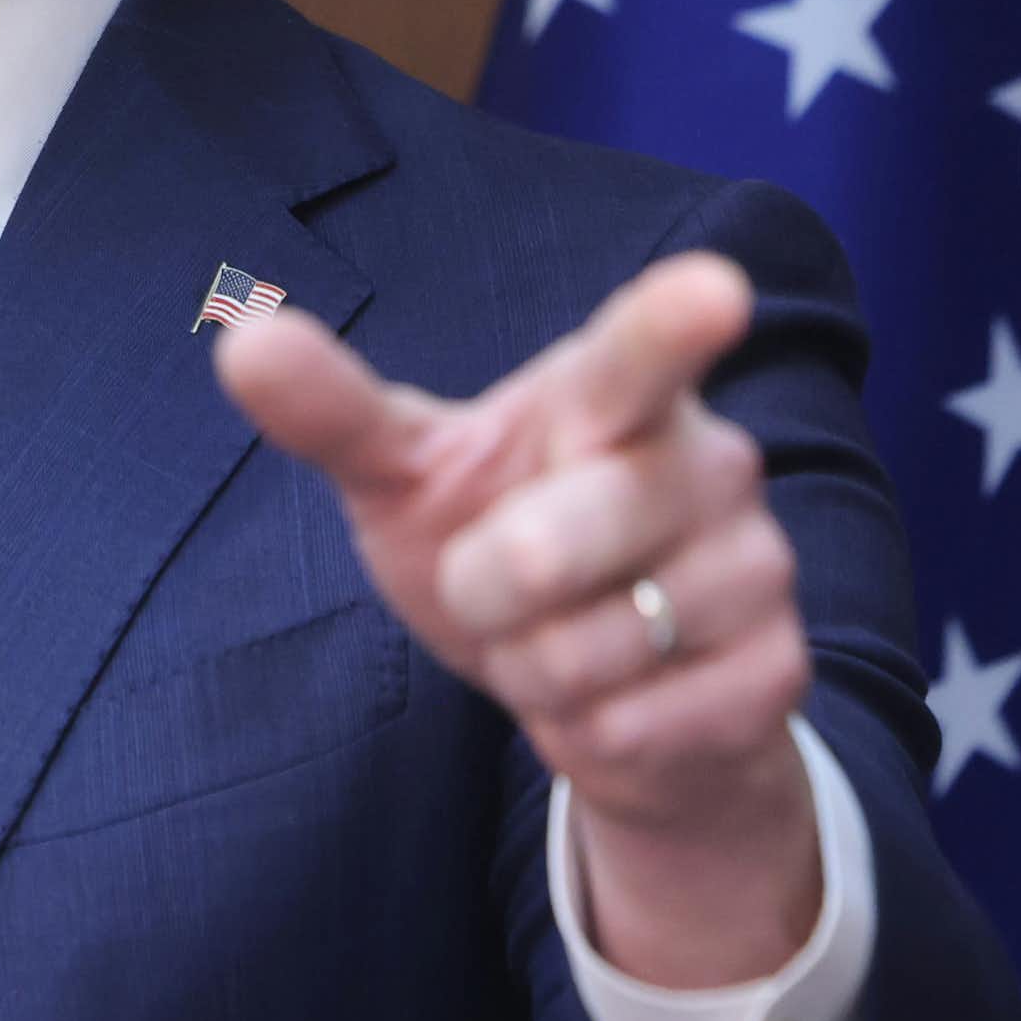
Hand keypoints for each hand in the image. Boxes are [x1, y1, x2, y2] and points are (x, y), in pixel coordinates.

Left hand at [212, 252, 821, 985]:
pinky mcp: (777, 673)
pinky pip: (634, 725)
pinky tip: (614, 698)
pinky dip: (590, 731)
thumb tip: (244, 342)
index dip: (673, 323)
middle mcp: (707, 461)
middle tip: (496, 579)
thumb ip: (336, 412)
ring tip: (559, 639)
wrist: (602, 692)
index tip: (709, 289)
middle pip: (546, 549)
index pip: (640, 353)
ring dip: (537, 668)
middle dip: (484, 590)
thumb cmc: (495, 541)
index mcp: (613, 393)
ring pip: (592, 651)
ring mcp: (757, 564)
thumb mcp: (408, 477)